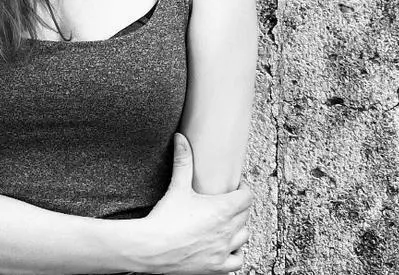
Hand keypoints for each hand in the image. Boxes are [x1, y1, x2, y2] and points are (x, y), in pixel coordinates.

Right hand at [135, 133, 250, 273]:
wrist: (151, 248)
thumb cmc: (165, 218)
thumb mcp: (177, 187)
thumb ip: (182, 161)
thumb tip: (180, 137)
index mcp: (223, 210)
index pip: (247, 197)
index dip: (243, 190)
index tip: (236, 187)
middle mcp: (228, 231)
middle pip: (245, 215)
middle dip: (239, 207)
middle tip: (227, 203)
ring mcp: (224, 250)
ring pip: (244, 237)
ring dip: (238, 230)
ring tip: (227, 225)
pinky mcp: (217, 267)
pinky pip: (237, 261)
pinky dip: (235, 254)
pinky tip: (226, 248)